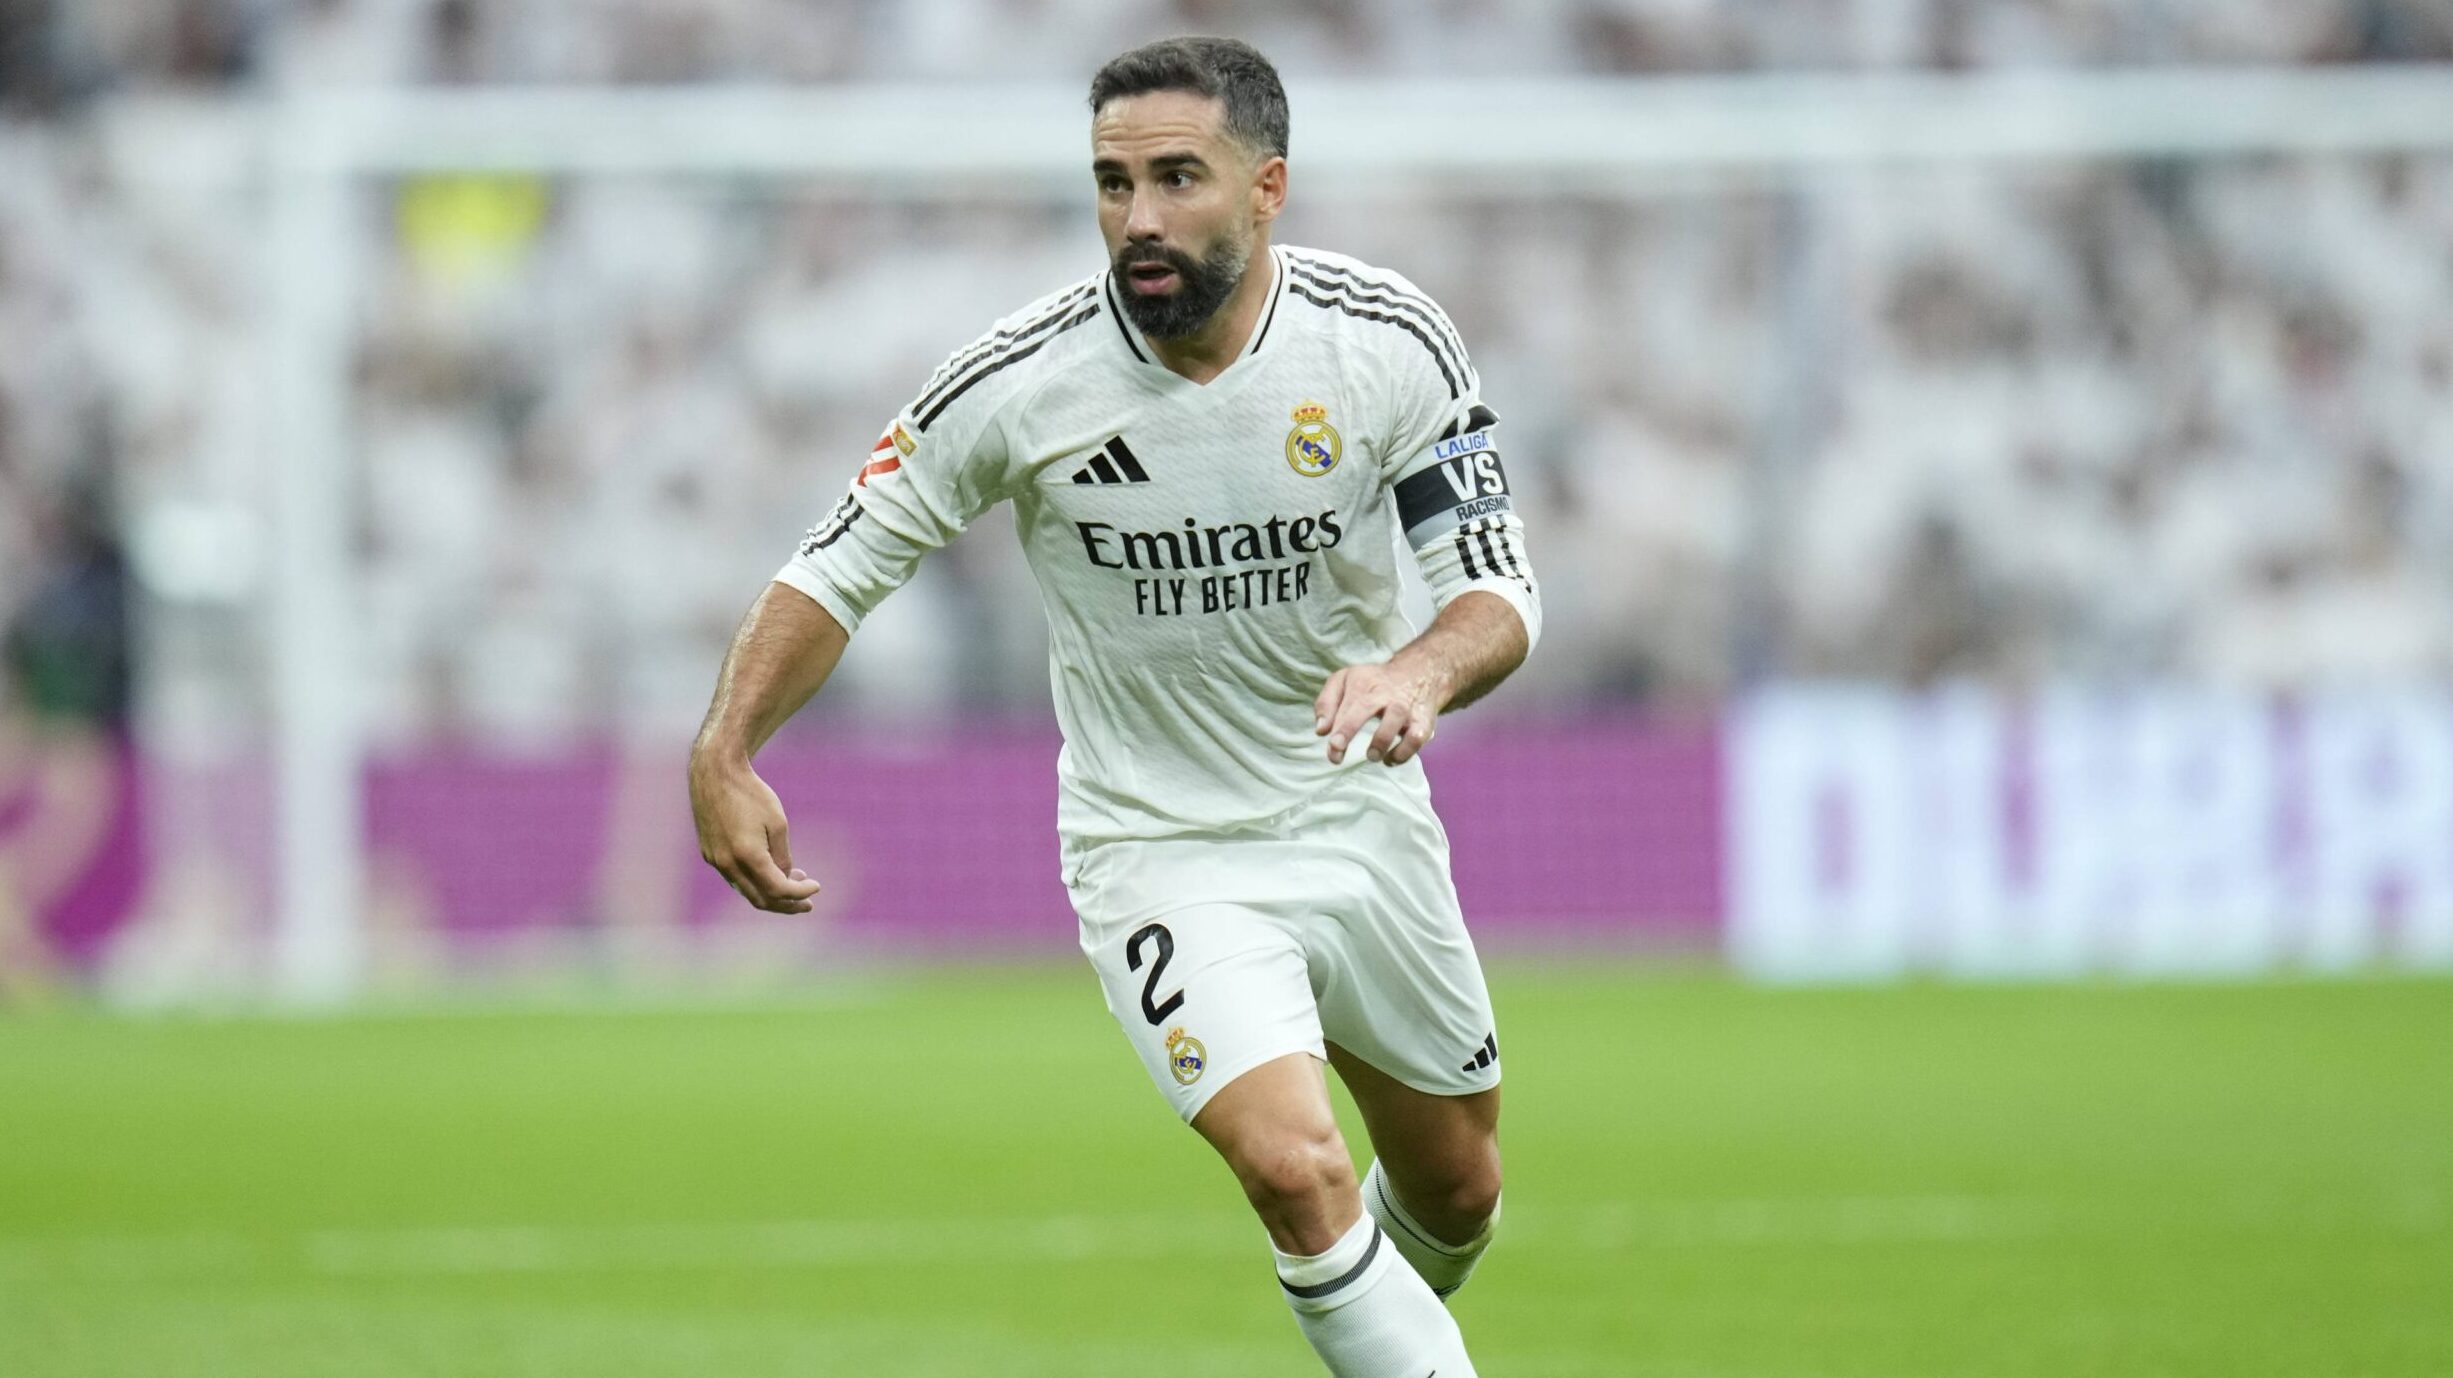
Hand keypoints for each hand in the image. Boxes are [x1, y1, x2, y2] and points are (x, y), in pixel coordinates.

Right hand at [689, 755, 821, 913]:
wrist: (715, 773)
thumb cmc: (752, 794)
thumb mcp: (778, 823)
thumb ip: (782, 856)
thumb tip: (784, 878)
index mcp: (748, 856)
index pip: (778, 889)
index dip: (800, 894)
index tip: (817, 887)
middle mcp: (728, 864)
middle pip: (760, 899)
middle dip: (786, 904)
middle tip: (808, 903)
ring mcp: (715, 861)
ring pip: (746, 891)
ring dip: (770, 892)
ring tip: (794, 882)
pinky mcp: (709, 854)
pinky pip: (735, 878)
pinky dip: (754, 881)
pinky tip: (770, 870)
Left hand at [1314, 659, 1446, 766]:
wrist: (1418, 673)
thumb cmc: (1373, 683)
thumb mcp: (1345, 681)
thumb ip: (1326, 703)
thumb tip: (1321, 731)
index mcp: (1362, 683)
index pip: (1345, 705)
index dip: (1337, 728)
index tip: (1332, 746)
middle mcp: (1384, 693)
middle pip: (1364, 708)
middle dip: (1347, 731)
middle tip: (1336, 757)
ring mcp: (1404, 708)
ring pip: (1393, 723)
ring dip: (1380, 745)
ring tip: (1372, 755)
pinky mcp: (1422, 722)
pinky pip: (1415, 740)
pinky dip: (1403, 754)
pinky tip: (1390, 758)